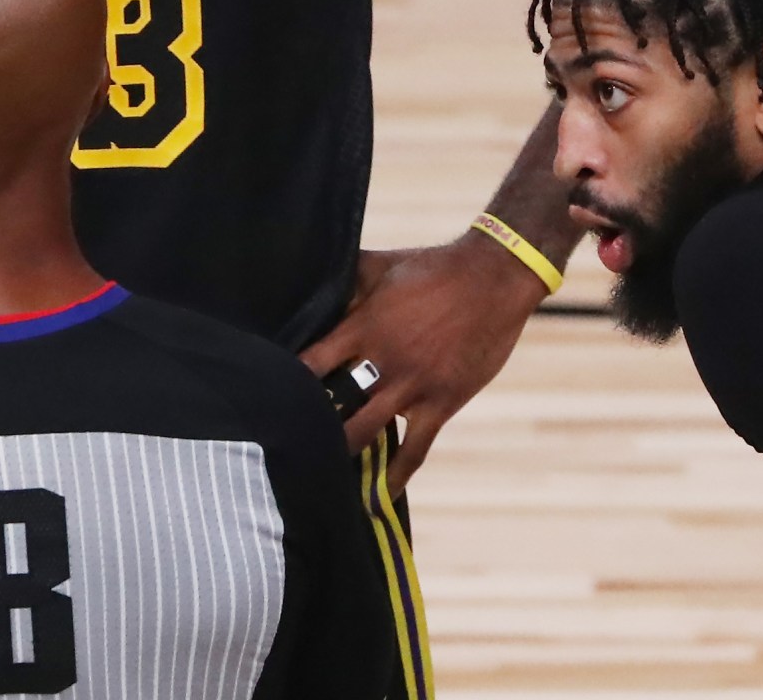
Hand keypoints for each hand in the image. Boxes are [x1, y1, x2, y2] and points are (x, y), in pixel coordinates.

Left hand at [299, 233, 549, 486]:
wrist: (493, 279)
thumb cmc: (433, 268)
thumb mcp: (380, 266)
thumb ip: (346, 280)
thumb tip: (311, 276)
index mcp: (362, 327)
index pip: (310, 365)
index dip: (287, 383)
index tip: (269, 397)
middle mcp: (382, 362)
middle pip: (331, 406)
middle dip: (308, 424)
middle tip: (287, 443)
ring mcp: (412, 386)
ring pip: (365, 432)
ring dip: (341, 451)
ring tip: (318, 471)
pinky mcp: (441, 403)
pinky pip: (415, 449)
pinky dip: (396, 474)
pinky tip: (380, 496)